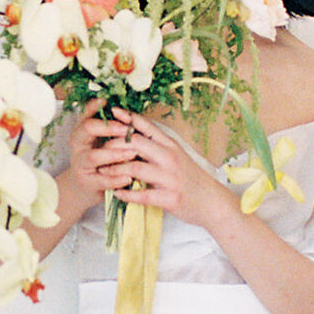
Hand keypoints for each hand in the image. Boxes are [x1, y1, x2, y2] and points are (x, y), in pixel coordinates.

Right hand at [65, 98, 141, 205]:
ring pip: (93, 156)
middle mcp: (78, 145)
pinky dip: (115, 179)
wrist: (86, 186)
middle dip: (108, 127)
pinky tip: (128, 178)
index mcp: (82, 131)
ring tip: (132, 153)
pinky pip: (101, 180)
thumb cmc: (100, 159)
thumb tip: (127, 110)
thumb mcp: (101, 140)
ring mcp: (81, 164)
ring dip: (114, 154)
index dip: (94, 107)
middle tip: (126, 128)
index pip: (86, 114)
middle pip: (87, 129)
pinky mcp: (87, 182)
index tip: (105, 101)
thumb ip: (111, 127)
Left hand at [106, 109, 234, 229]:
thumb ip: (159, 147)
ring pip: (136, 168)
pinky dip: (127, 194)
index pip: (148, 127)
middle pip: (137, 143)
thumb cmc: (192, 179)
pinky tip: (116, 193)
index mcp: (171, 146)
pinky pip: (142, 195)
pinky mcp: (169, 197)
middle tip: (100, 147)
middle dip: (115, 143)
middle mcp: (170, 158)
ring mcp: (170, 178)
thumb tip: (136, 136)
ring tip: (102, 170)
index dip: (129, 118)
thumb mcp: (179, 156)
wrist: (212, 203)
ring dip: (116, 169)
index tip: (113, 111)